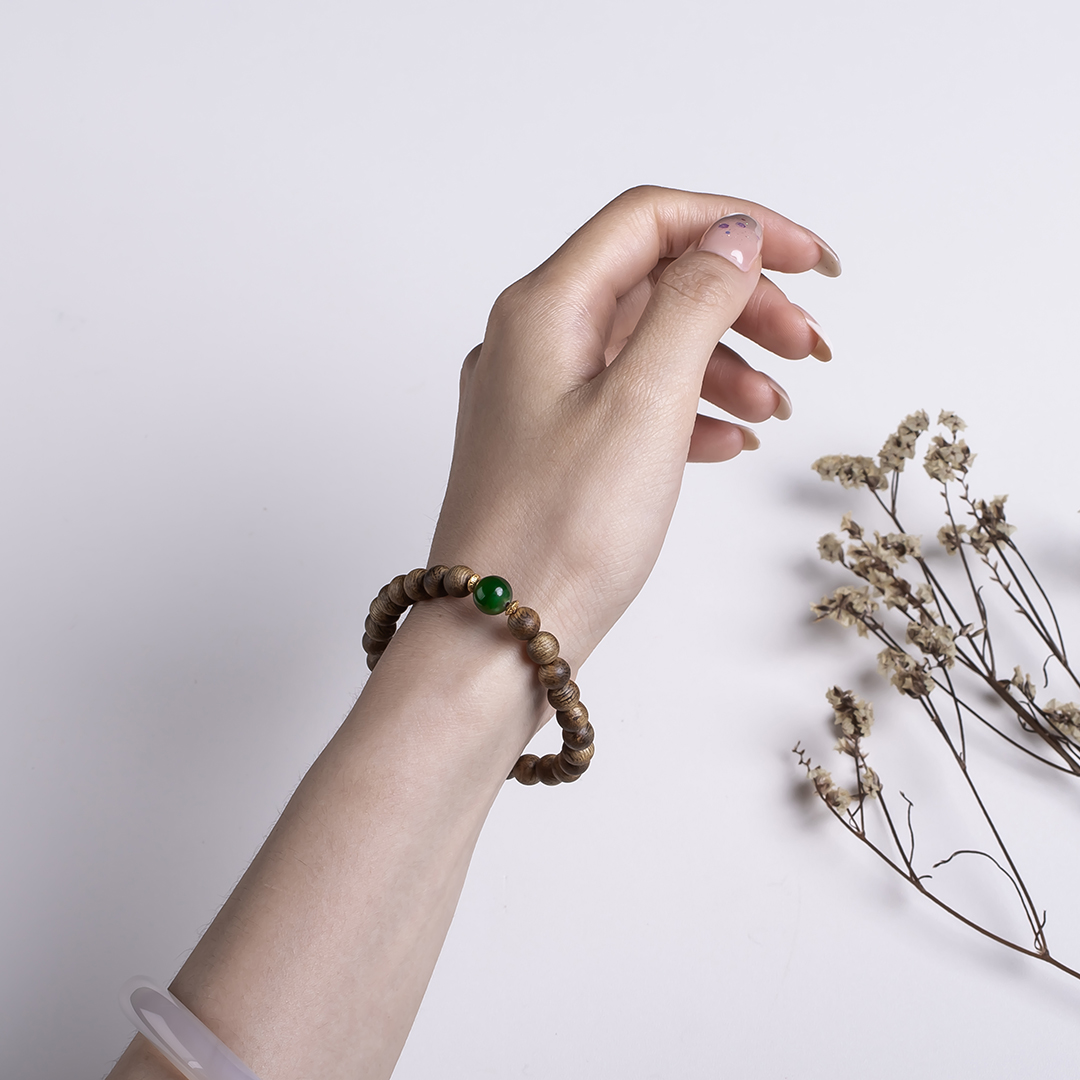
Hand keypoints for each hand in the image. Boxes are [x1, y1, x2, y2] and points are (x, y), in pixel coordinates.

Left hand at [430, 186, 838, 666]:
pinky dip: (687, 410)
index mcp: (544, 309)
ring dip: (723, 362)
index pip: (651, 221)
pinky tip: (728, 443)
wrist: (500, 640)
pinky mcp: (553, 448)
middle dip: (742, 303)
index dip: (739, 226)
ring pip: (647, 347)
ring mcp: (539, 397)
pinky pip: (632, 403)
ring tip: (777, 408)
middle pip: (654, 282)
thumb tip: (731, 238)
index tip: (811, 263)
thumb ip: (693, 304)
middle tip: (813, 346)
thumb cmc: (561, 532)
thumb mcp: (645, 402)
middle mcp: (533, 341)